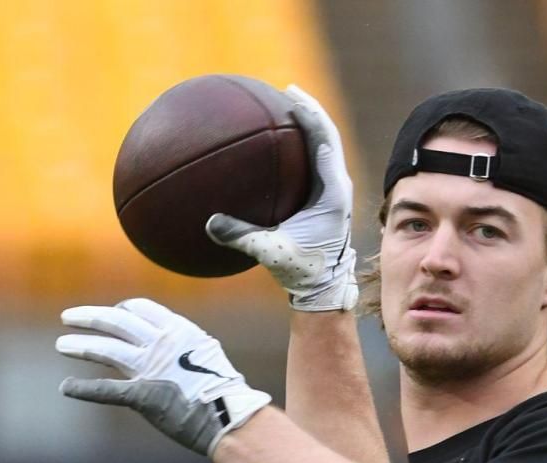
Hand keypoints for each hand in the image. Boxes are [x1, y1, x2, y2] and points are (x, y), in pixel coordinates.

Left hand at [57, 298, 271, 454]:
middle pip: (117, 322)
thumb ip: (185, 349)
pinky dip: (84, 389)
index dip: (122, 310)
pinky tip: (67, 387)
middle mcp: (162, 343)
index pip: (142, 309)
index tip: (112, 313)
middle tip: (67, 317)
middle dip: (90, 318)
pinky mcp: (142, 395)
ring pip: (107, 349)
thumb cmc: (224, 393)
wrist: (232, 417)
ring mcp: (150, 368)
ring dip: (81, 346)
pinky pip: (107, 390)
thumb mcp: (207, 357)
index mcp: (179, 330)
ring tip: (61, 345)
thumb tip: (178, 349)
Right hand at [205, 83, 357, 310]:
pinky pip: (313, 164)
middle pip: (326, 135)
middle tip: (286, 91)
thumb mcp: (270, 252)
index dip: (311, 114)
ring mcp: (333, 191)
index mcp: (333, 191)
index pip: (324, 141)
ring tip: (284, 108)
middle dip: (308, 110)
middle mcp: (337, 185)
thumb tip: (209, 223)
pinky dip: (299, 150)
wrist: (324, 287)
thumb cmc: (302, 270)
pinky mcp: (326, 199)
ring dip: (307, 127)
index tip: (292, 95)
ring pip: (323, 147)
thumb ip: (241, 236)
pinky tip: (275, 147)